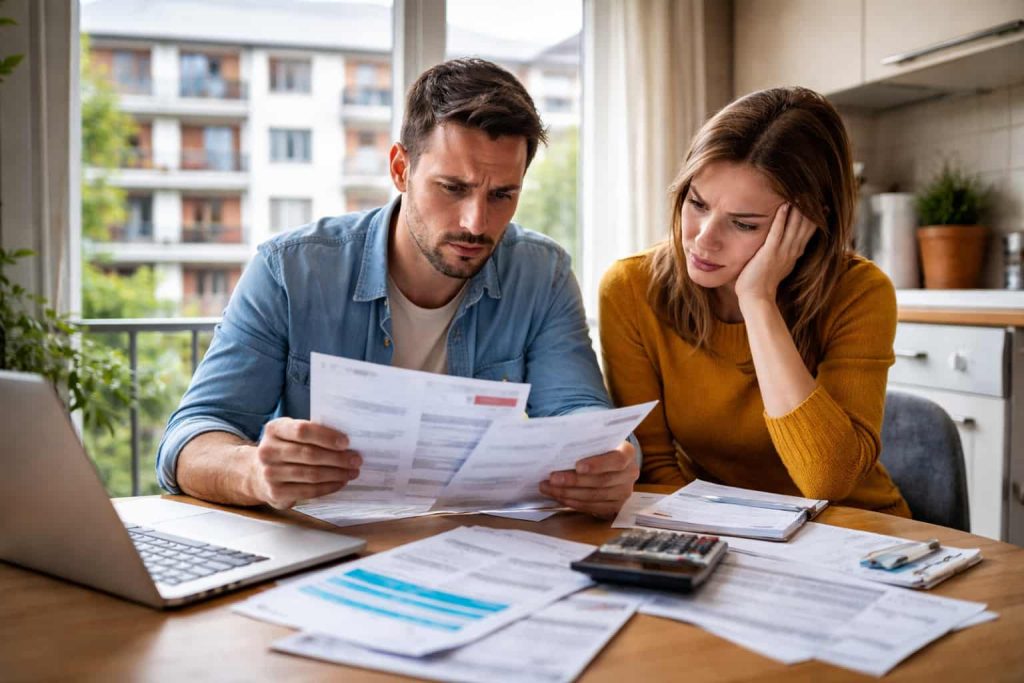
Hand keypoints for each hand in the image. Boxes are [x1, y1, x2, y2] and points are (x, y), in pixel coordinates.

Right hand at [245, 418, 361, 508]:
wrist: (258, 473)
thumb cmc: (286, 448)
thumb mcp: (291, 434)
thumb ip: (312, 432)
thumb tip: (347, 440)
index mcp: (274, 429)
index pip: (302, 430)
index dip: (326, 436)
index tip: (346, 442)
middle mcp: (268, 451)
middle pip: (309, 454)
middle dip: (337, 458)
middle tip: (356, 459)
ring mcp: (269, 473)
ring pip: (311, 474)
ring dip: (336, 473)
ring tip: (352, 472)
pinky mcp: (276, 492)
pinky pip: (308, 491)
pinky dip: (328, 487)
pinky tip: (340, 482)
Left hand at [538, 441, 637, 518]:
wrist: (610, 461)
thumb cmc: (599, 447)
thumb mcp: (597, 440)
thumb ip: (585, 442)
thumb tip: (558, 444)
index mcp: (627, 453)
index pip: (616, 460)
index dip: (597, 465)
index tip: (577, 466)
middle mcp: (630, 474)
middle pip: (602, 481)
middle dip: (574, 481)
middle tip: (552, 478)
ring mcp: (624, 492)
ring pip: (595, 496)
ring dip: (569, 493)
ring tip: (548, 488)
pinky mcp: (615, 506)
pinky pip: (593, 508)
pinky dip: (574, 503)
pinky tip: (559, 497)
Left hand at [734, 203, 816, 303]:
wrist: (756, 299)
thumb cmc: (763, 284)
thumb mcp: (779, 266)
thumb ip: (786, 255)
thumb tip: (793, 250)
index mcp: (794, 254)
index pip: (809, 232)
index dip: (816, 218)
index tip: (822, 205)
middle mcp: (792, 251)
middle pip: (805, 226)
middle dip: (809, 209)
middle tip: (814, 192)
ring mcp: (781, 252)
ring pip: (794, 227)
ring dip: (798, 209)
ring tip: (802, 193)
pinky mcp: (769, 253)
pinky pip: (777, 233)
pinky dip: (781, 219)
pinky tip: (784, 206)